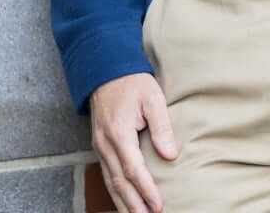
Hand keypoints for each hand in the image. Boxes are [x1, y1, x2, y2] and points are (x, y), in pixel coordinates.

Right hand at [90, 73, 177, 212]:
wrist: (106, 70)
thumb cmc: (133, 82)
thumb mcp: (153, 97)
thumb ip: (161, 127)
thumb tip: (170, 156)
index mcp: (119, 133)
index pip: (133, 170)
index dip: (146, 190)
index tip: (159, 205)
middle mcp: (105, 144)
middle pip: (119, 182)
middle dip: (134, 204)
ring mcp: (99, 146)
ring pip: (110, 181)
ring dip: (123, 202)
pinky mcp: (99, 145)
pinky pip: (106, 173)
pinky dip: (115, 190)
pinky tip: (123, 200)